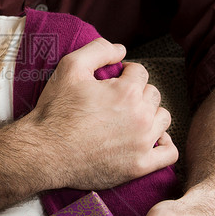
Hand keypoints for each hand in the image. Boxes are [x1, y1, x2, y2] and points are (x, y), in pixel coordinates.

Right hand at [28, 38, 175, 189]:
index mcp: (127, 91)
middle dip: (137, 93)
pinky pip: (169, 153)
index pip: (140, 72)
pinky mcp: (140, 166)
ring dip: (150, 114)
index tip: (112, 81)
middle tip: (115, 101)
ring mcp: (143, 143)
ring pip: (163, 119)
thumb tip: (122, 49)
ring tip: (130, 118)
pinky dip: (164, 144)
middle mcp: (141, 116)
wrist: (44, 153)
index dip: (125, 73)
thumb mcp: (69, 67)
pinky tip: (150, 139)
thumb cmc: (56, 110)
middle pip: (153, 94)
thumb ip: (98, 50)